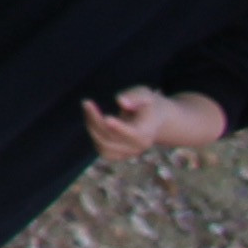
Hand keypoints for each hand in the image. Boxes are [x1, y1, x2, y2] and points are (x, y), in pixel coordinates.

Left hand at [80, 86, 224, 160]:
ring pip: (104, 146)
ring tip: (89, 107)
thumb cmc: (153, 105)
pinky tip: (93, 120)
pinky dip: (95, 136)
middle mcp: (137, 146)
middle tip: (87, 103)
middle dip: (96, 123)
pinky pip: (103, 150)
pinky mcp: (118, 153)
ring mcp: (127, 152)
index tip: (107, 117)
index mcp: (146, 133)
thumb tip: (121, 101)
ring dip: (92, 128)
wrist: (160, 120)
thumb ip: (136, 96)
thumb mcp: (148, 94)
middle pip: (111, 140)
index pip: (131, 136)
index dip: (118, 128)